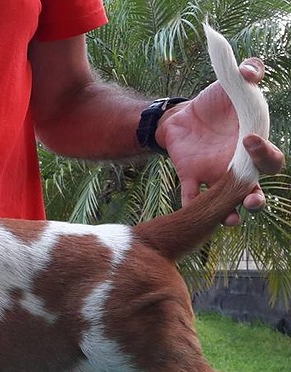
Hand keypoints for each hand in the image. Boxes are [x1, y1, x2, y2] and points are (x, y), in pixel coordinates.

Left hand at [156, 58, 284, 225]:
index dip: (264, 153)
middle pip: (253, 189)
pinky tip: (189, 212)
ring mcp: (215, 175)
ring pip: (227, 201)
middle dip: (255, 198)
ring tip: (231, 220)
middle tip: (253, 201)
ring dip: (230, 213)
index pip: (269, 159)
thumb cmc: (216, 102)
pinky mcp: (191, 177)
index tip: (249, 139)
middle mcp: (238, 166)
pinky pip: (192, 197)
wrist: (182, 113)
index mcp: (254, 147)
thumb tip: (250, 70)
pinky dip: (191, 205)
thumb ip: (248, 73)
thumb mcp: (232, 83)